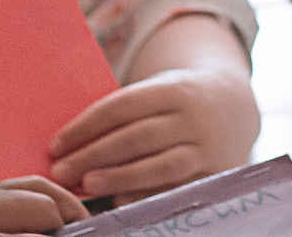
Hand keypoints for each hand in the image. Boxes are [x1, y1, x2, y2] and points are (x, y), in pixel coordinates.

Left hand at [47, 64, 259, 202]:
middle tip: (62, 171)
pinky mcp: (215, 175)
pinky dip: (147, 196)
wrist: (236, 107)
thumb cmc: (179, 101)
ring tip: (86, 186)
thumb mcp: (159, 91)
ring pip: (159, 166)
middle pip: (138, 137)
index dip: (86, 126)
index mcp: (174, 89)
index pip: (123, 106)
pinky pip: (176, 189)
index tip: (55, 145)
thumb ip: (125, 112)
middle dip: (95, 155)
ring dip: (119, 178)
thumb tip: (71, 143)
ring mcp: (207, 148)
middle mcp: (194, 118)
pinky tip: (119, 203)